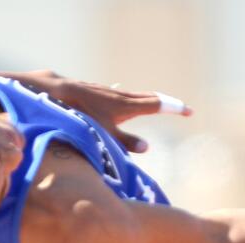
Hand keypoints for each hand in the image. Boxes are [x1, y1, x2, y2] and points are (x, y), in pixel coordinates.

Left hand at [40, 75, 192, 153]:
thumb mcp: (104, 135)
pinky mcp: (95, 93)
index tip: (189, 111)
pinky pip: (117, 96)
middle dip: (165, 104)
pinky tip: (118, 96)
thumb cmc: (80, 117)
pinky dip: (126, 99)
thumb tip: (147, 147)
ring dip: (146, 100)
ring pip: (132, 96)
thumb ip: (125, 142)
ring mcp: (108, 93)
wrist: (55, 94)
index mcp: (127, 106)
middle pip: (148, 98)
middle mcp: (120, 96)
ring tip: (156, 103)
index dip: (174, 108)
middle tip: (179, 108)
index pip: (157, 105)